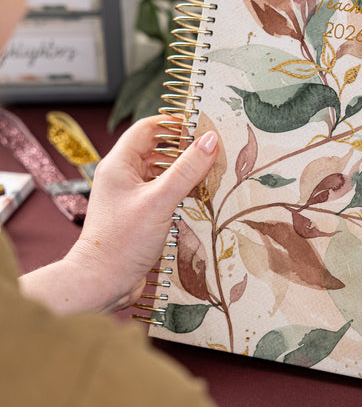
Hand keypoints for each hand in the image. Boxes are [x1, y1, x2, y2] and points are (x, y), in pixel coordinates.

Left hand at [21, 116, 218, 313]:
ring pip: (162, 173)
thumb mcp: (160, 200)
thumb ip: (187, 169)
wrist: (102, 282)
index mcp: (119, 164)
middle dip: (184, 149)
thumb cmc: (121, 241)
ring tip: (212, 173)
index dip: (174, 124)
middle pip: (157, 150)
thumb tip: (210, 140)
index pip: (148, 128)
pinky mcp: (139, 214)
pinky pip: (164, 193)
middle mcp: (123, 177)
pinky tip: (200, 198)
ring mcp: (130, 196)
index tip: (201, 126)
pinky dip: (181, 192)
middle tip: (213, 150)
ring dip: (185, 172)